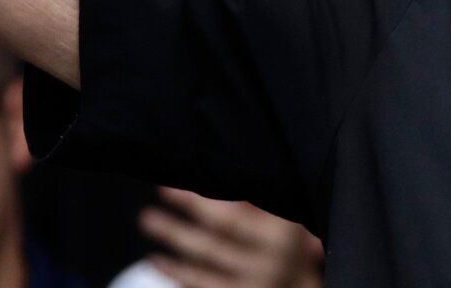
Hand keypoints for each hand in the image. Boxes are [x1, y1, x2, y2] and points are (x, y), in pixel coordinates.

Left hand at [142, 189, 322, 287]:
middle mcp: (268, 261)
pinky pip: (201, 284)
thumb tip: (222, 173)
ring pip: (204, 262)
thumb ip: (260, 201)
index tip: (174, 184)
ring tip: (149, 219)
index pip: (234, 216)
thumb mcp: (287, 217)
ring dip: (174, 238)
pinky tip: (157, 259)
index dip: (199, 201)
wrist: (301, 286)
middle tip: (159, 192)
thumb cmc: (289, 242)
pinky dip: (177, 272)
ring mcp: (252, 283)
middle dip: (185, 214)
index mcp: (283, 234)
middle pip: (216, 236)